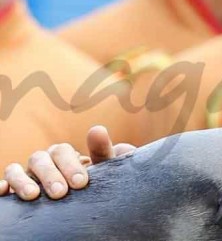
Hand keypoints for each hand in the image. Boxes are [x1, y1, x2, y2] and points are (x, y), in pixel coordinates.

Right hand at [0, 125, 135, 200]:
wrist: (83, 198)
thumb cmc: (94, 182)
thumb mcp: (103, 169)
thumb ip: (105, 152)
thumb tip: (98, 130)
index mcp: (63, 154)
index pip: (63, 151)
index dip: (70, 164)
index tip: (80, 182)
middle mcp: (43, 161)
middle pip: (40, 159)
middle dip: (50, 175)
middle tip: (61, 192)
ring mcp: (26, 175)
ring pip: (16, 169)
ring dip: (23, 180)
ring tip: (33, 195)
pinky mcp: (14, 189)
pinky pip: (3, 183)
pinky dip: (1, 185)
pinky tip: (3, 192)